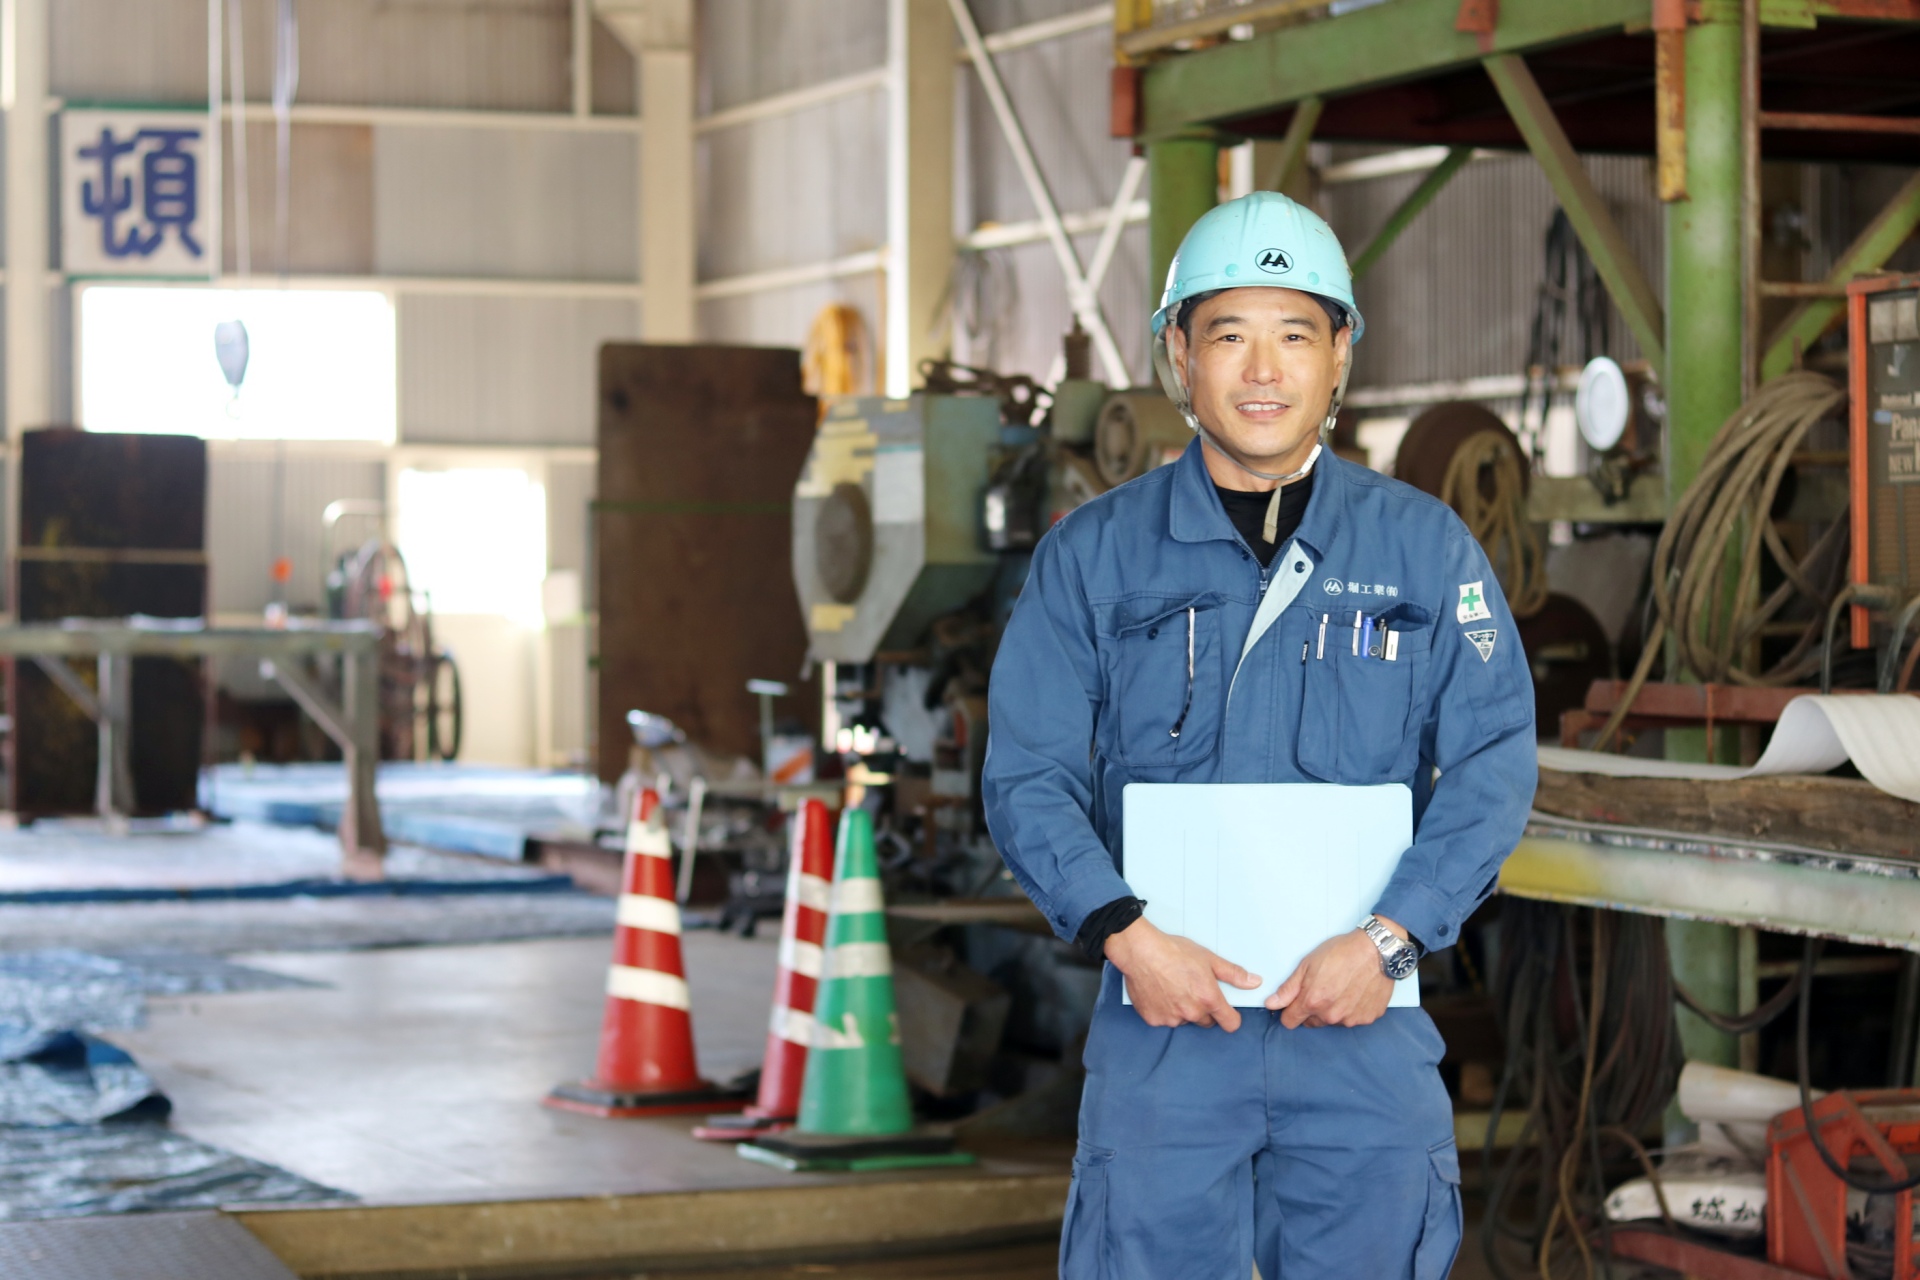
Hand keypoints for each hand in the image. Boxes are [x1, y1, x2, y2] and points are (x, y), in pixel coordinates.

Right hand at [1105, 917, 1260, 1030]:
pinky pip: (1164, 1019)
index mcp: (1208, 999)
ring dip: (1182, 1010)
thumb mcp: (1208, 958)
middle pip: (1206, 1022)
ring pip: (1184, 1020)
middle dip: (1204, 1010)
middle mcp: (1191, 1013)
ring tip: (1173, 988)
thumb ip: (1233, 974)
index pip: (1230, 1024)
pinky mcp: (1154, 1019)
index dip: (1231, 1018)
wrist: (1141, 952)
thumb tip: (1254, 982)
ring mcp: (1171, 1018)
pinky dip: (1163, 1010)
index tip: (1227, 1012)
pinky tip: (1159, 993)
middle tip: (1192, 989)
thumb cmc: (1173, 952)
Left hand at [1265, 915, 1405, 1028]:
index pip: (1290, 1022)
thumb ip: (1288, 988)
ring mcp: (1351, 1019)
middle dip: (1312, 1010)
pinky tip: (1355, 992)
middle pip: (1311, 1023)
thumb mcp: (1307, 964)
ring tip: (1341, 987)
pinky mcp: (1368, 1018)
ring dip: (1332, 1010)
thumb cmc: (1341, 952)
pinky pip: (1352, 1019)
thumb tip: (1271, 1004)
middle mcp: (1331, 1016)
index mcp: (1312, 1002)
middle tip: (1322, 988)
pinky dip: (1352, 1009)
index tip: (1294, 1003)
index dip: (1289, 1012)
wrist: (1376, 950)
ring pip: (1332, 1021)